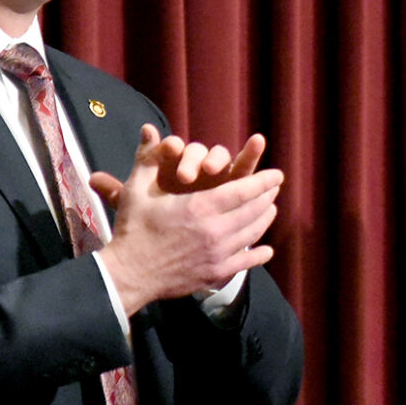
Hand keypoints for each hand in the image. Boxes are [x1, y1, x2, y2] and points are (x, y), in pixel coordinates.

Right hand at [91, 125, 282, 314]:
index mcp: (200, 207)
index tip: (278, 174)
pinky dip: (259, 255)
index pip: (243, 190)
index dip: (263, 181)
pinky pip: (245, 262)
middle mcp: (215, 230)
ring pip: (252, 234)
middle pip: (253, 210)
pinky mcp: (215, 274)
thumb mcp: (136, 190)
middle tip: (275, 188)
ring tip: (271, 209)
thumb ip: (148, 158)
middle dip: (267, 196)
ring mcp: (217, 254)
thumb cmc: (132, 229)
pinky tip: (267, 250)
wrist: (127, 275)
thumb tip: (149, 129)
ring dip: (265, 220)